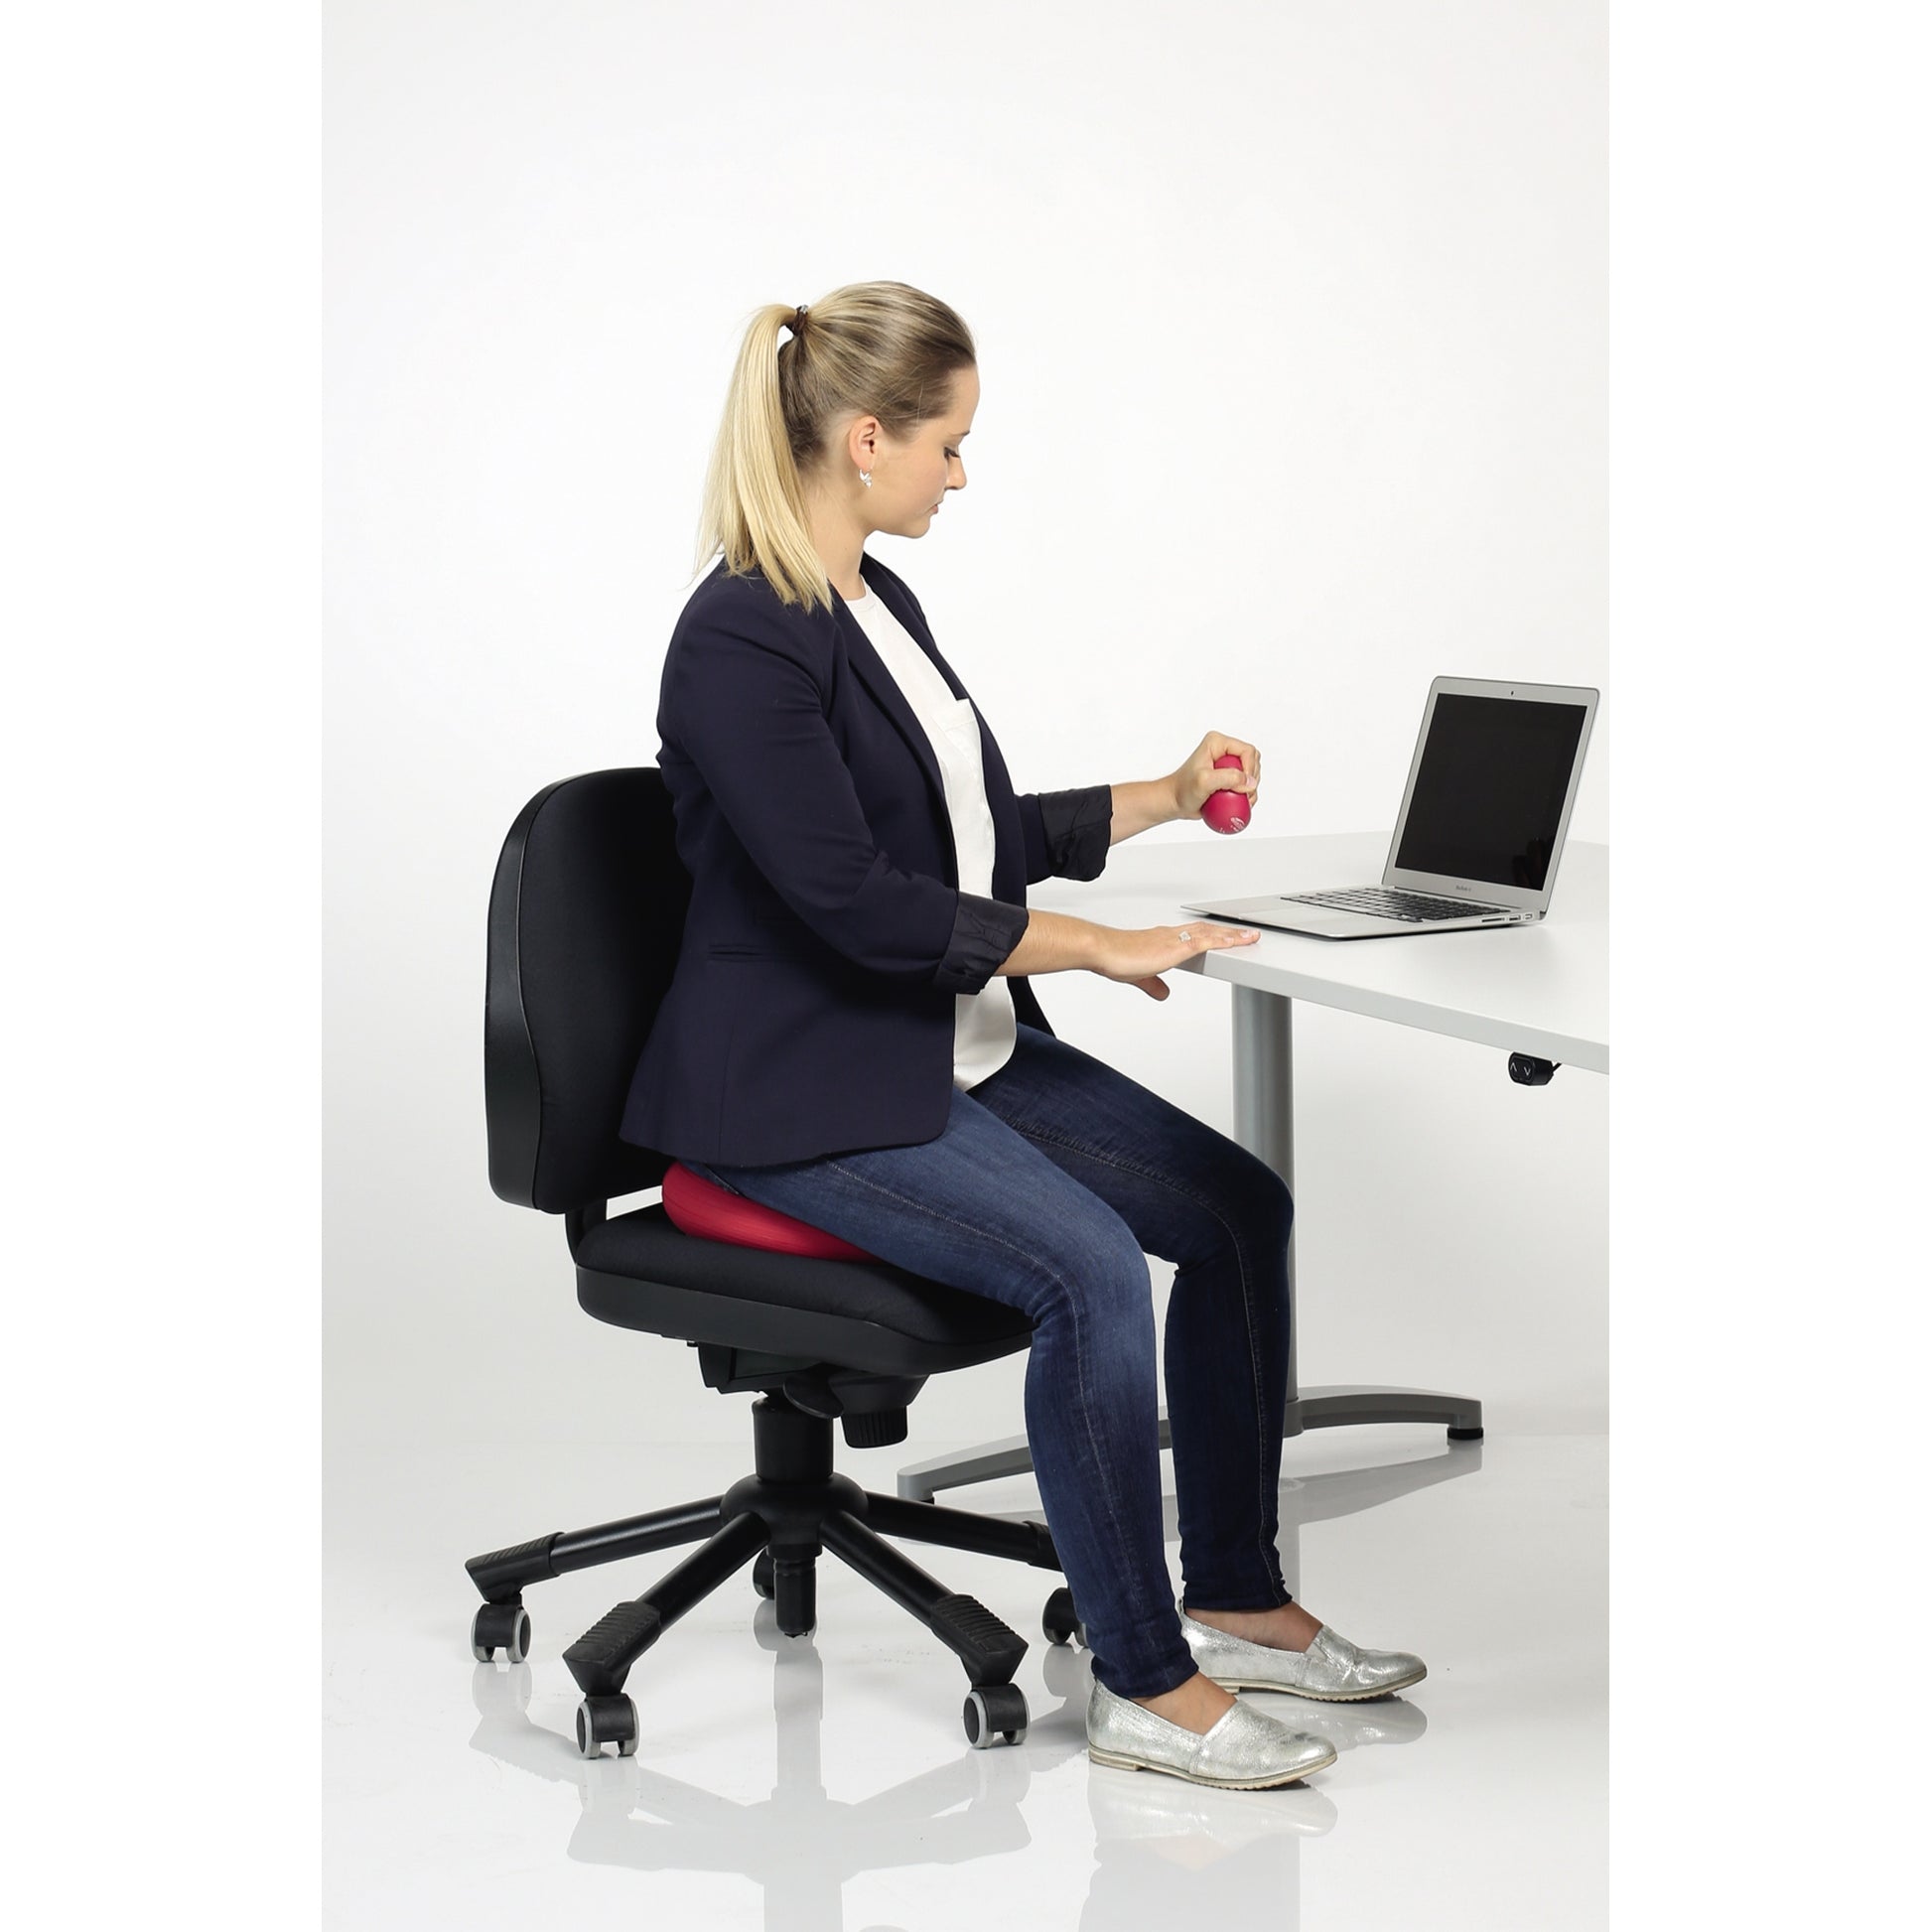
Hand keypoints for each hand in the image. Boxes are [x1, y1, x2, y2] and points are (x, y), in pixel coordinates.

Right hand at [1089, 922, 1261, 1000]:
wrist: (1103, 949)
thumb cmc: (1114, 957)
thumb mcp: (1139, 976)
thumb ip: (1152, 984)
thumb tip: (1163, 993)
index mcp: (1163, 940)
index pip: (1194, 936)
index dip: (1212, 935)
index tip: (1225, 936)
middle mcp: (1172, 935)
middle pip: (1207, 930)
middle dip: (1228, 932)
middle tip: (1248, 934)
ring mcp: (1176, 939)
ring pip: (1211, 933)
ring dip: (1232, 935)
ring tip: (1251, 936)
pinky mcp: (1176, 947)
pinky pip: (1206, 941)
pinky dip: (1223, 940)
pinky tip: (1236, 941)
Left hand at [1168, 732, 1260, 819]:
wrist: (1174, 802)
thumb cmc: (1183, 790)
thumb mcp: (1204, 782)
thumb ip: (1228, 778)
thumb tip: (1250, 782)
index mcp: (1218, 743)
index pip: (1247, 751)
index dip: (1250, 769)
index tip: (1242, 786)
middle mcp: (1224, 751)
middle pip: (1253, 761)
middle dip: (1251, 780)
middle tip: (1240, 794)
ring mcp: (1227, 764)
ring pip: (1251, 774)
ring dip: (1250, 789)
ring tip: (1238, 800)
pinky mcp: (1229, 777)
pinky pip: (1246, 785)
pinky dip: (1246, 795)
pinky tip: (1239, 803)